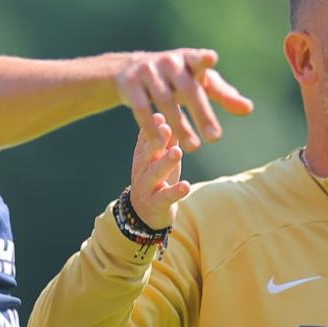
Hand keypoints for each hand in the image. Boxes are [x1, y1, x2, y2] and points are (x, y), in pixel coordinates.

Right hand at [116, 49, 253, 150]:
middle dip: (201, 113)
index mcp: (188, 58)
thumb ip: (223, 95)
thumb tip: (248, 109)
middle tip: (215, 138)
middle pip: (187, 89)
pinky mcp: (129, 84)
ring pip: (165, 101)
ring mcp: (147, 71)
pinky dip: (151, 127)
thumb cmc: (176, 78)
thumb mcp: (198, 82)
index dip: (203, 59)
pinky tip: (161, 143)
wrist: (130, 70)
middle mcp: (168, 61)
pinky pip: (141, 109)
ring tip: (194, 147)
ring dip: (180, 126)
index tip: (211, 58)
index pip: (197, 58)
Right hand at [130, 114, 189, 229]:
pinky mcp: (156, 204)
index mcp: (142, 156)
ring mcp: (147, 187)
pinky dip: (175, 191)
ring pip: (155, 174)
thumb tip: (174, 111)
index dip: (152, 127)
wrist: (144, 214)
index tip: (161, 114)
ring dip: (165, 162)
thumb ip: (168, 138)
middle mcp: (142, 170)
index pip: (145, 138)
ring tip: (176, 152)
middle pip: (147, 153)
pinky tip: (185, 185)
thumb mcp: (161, 158)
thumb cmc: (156, 178)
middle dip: (156, 140)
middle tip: (167, 128)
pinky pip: (165, 197)